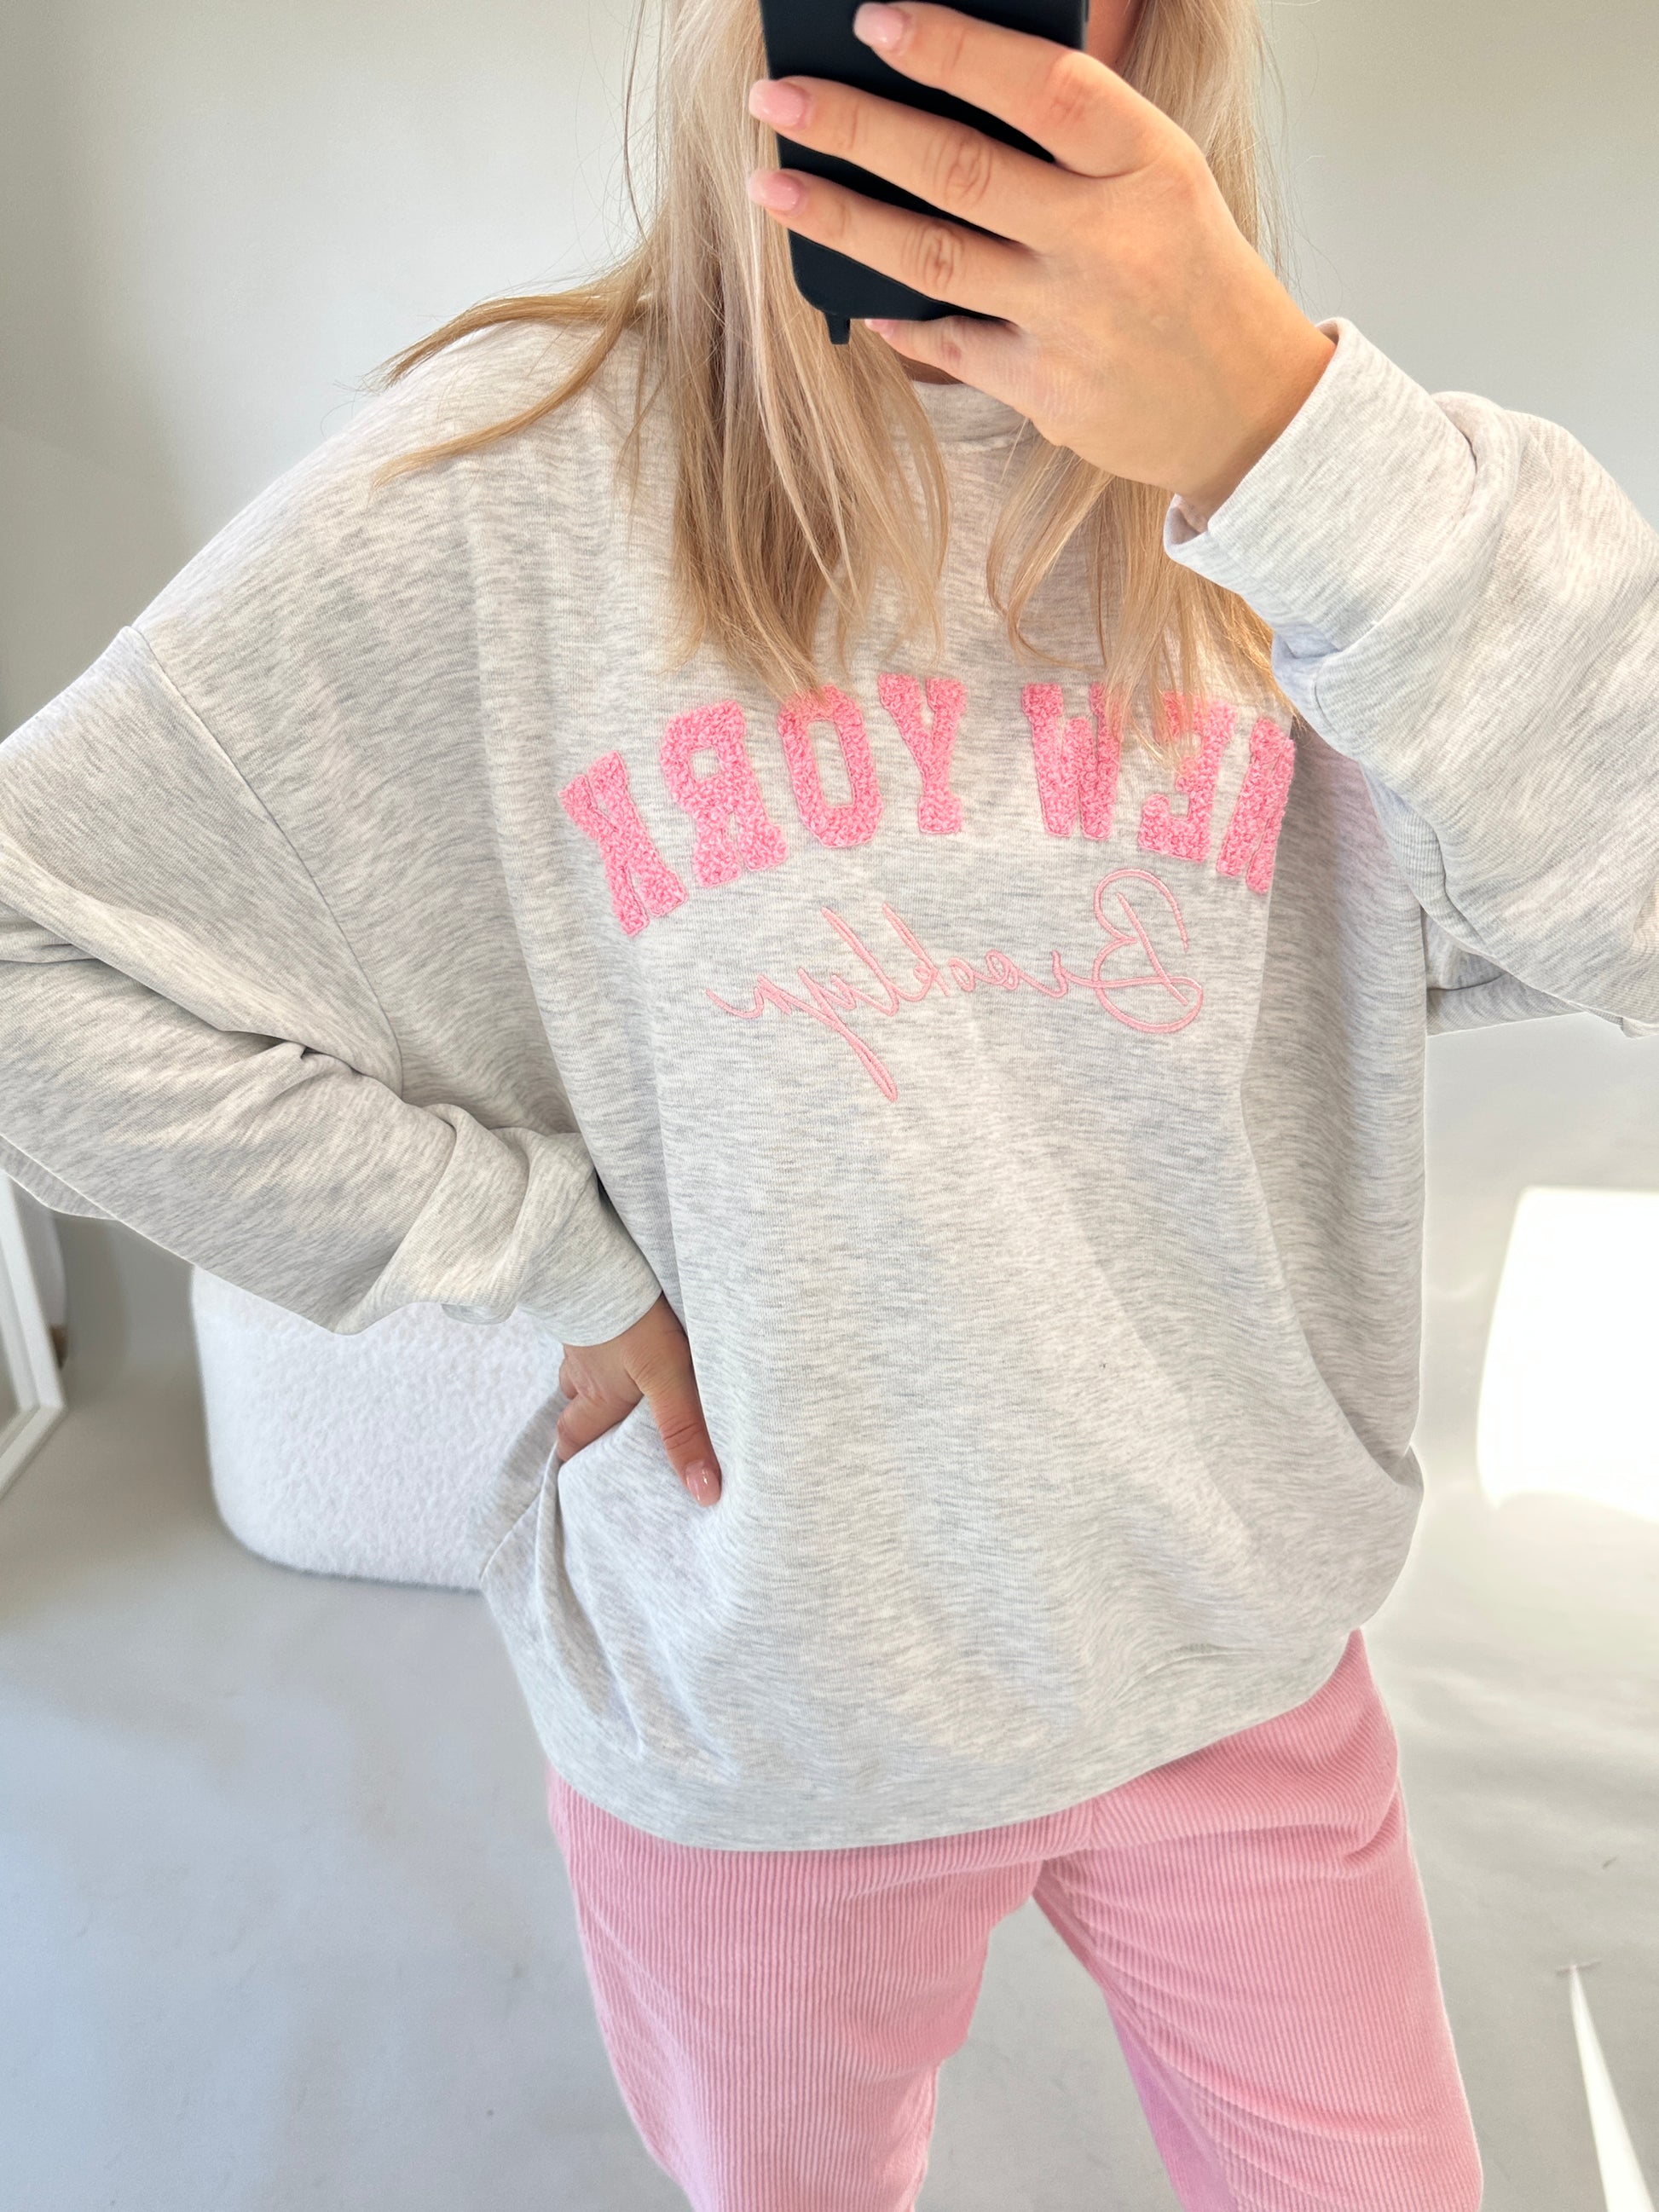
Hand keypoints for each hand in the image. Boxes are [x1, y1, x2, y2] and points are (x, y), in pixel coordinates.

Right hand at [557, 1293, 722, 1506]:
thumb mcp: (667, 1378)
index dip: (575, 1458)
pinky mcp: (590, 1302)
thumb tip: (703, 1493)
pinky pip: (590, 1331)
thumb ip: (683, 1430)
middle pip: (571, 1404)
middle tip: (601, 1429)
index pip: (572, 1439)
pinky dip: (601, 1341)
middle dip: (584, 1419)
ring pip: (580, 1367)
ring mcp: (582, 1335)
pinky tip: (619, 1332)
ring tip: (616, 1383)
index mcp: (597, 1395)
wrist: (604, 1257)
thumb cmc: (635, 1320)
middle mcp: (583, 1369)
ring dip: (593, 1379)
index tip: (582, 1471)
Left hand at [745, 0, 1334, 525]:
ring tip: (775, 186)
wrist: (1247, 406)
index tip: (872, 20)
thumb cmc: (1187, 272)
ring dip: (842, 220)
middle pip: (961, 170)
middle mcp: (1110, 239)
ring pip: (935, 257)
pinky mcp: (1048, 391)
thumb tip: (941, 90)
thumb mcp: (1159, 179)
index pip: (1044, 87)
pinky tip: (850, 291)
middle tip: (777, 100)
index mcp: (1148, 163)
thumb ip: (1072, 137)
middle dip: (857, 128)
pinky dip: (896, 314)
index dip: (953, 50)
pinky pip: (949, 342)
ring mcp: (1074, 320)